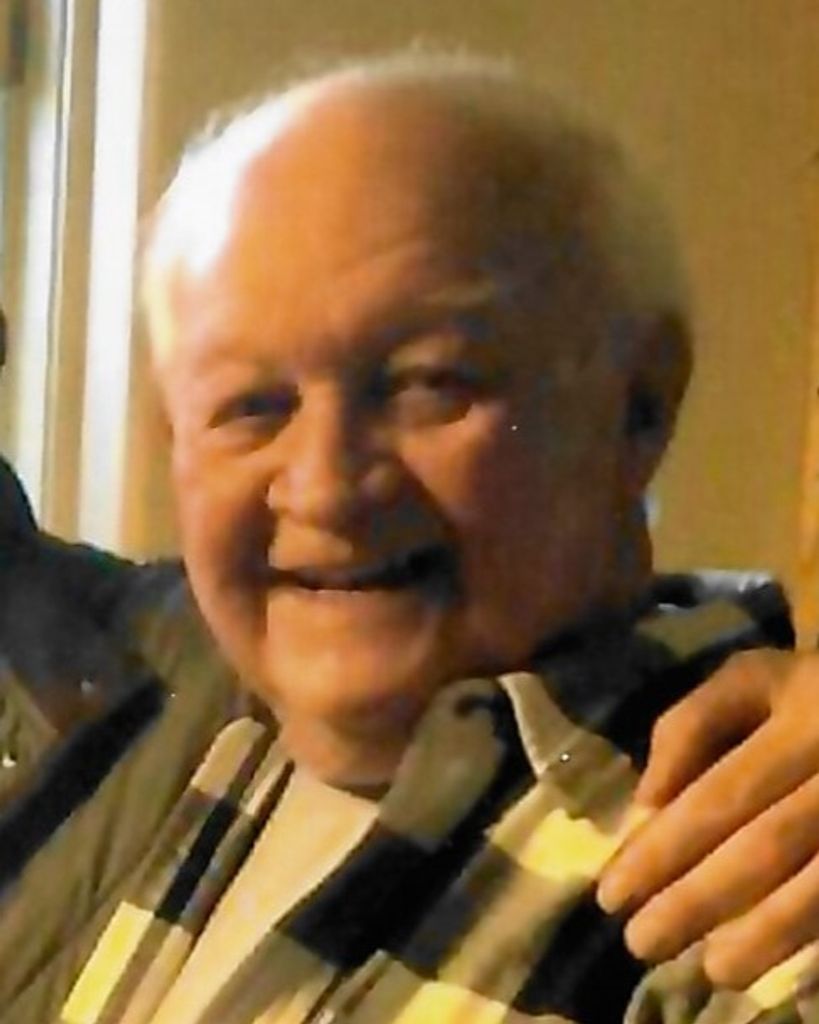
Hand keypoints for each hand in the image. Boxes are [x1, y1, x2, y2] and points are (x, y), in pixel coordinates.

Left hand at [597, 649, 818, 987]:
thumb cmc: (808, 685)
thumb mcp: (749, 679)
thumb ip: (690, 728)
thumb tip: (646, 807)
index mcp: (801, 716)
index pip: (719, 795)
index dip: (663, 850)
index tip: (611, 895)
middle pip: (766, 847)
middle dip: (699, 901)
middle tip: (643, 943)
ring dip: (765, 936)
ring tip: (714, 971)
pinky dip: (816, 935)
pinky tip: (785, 969)